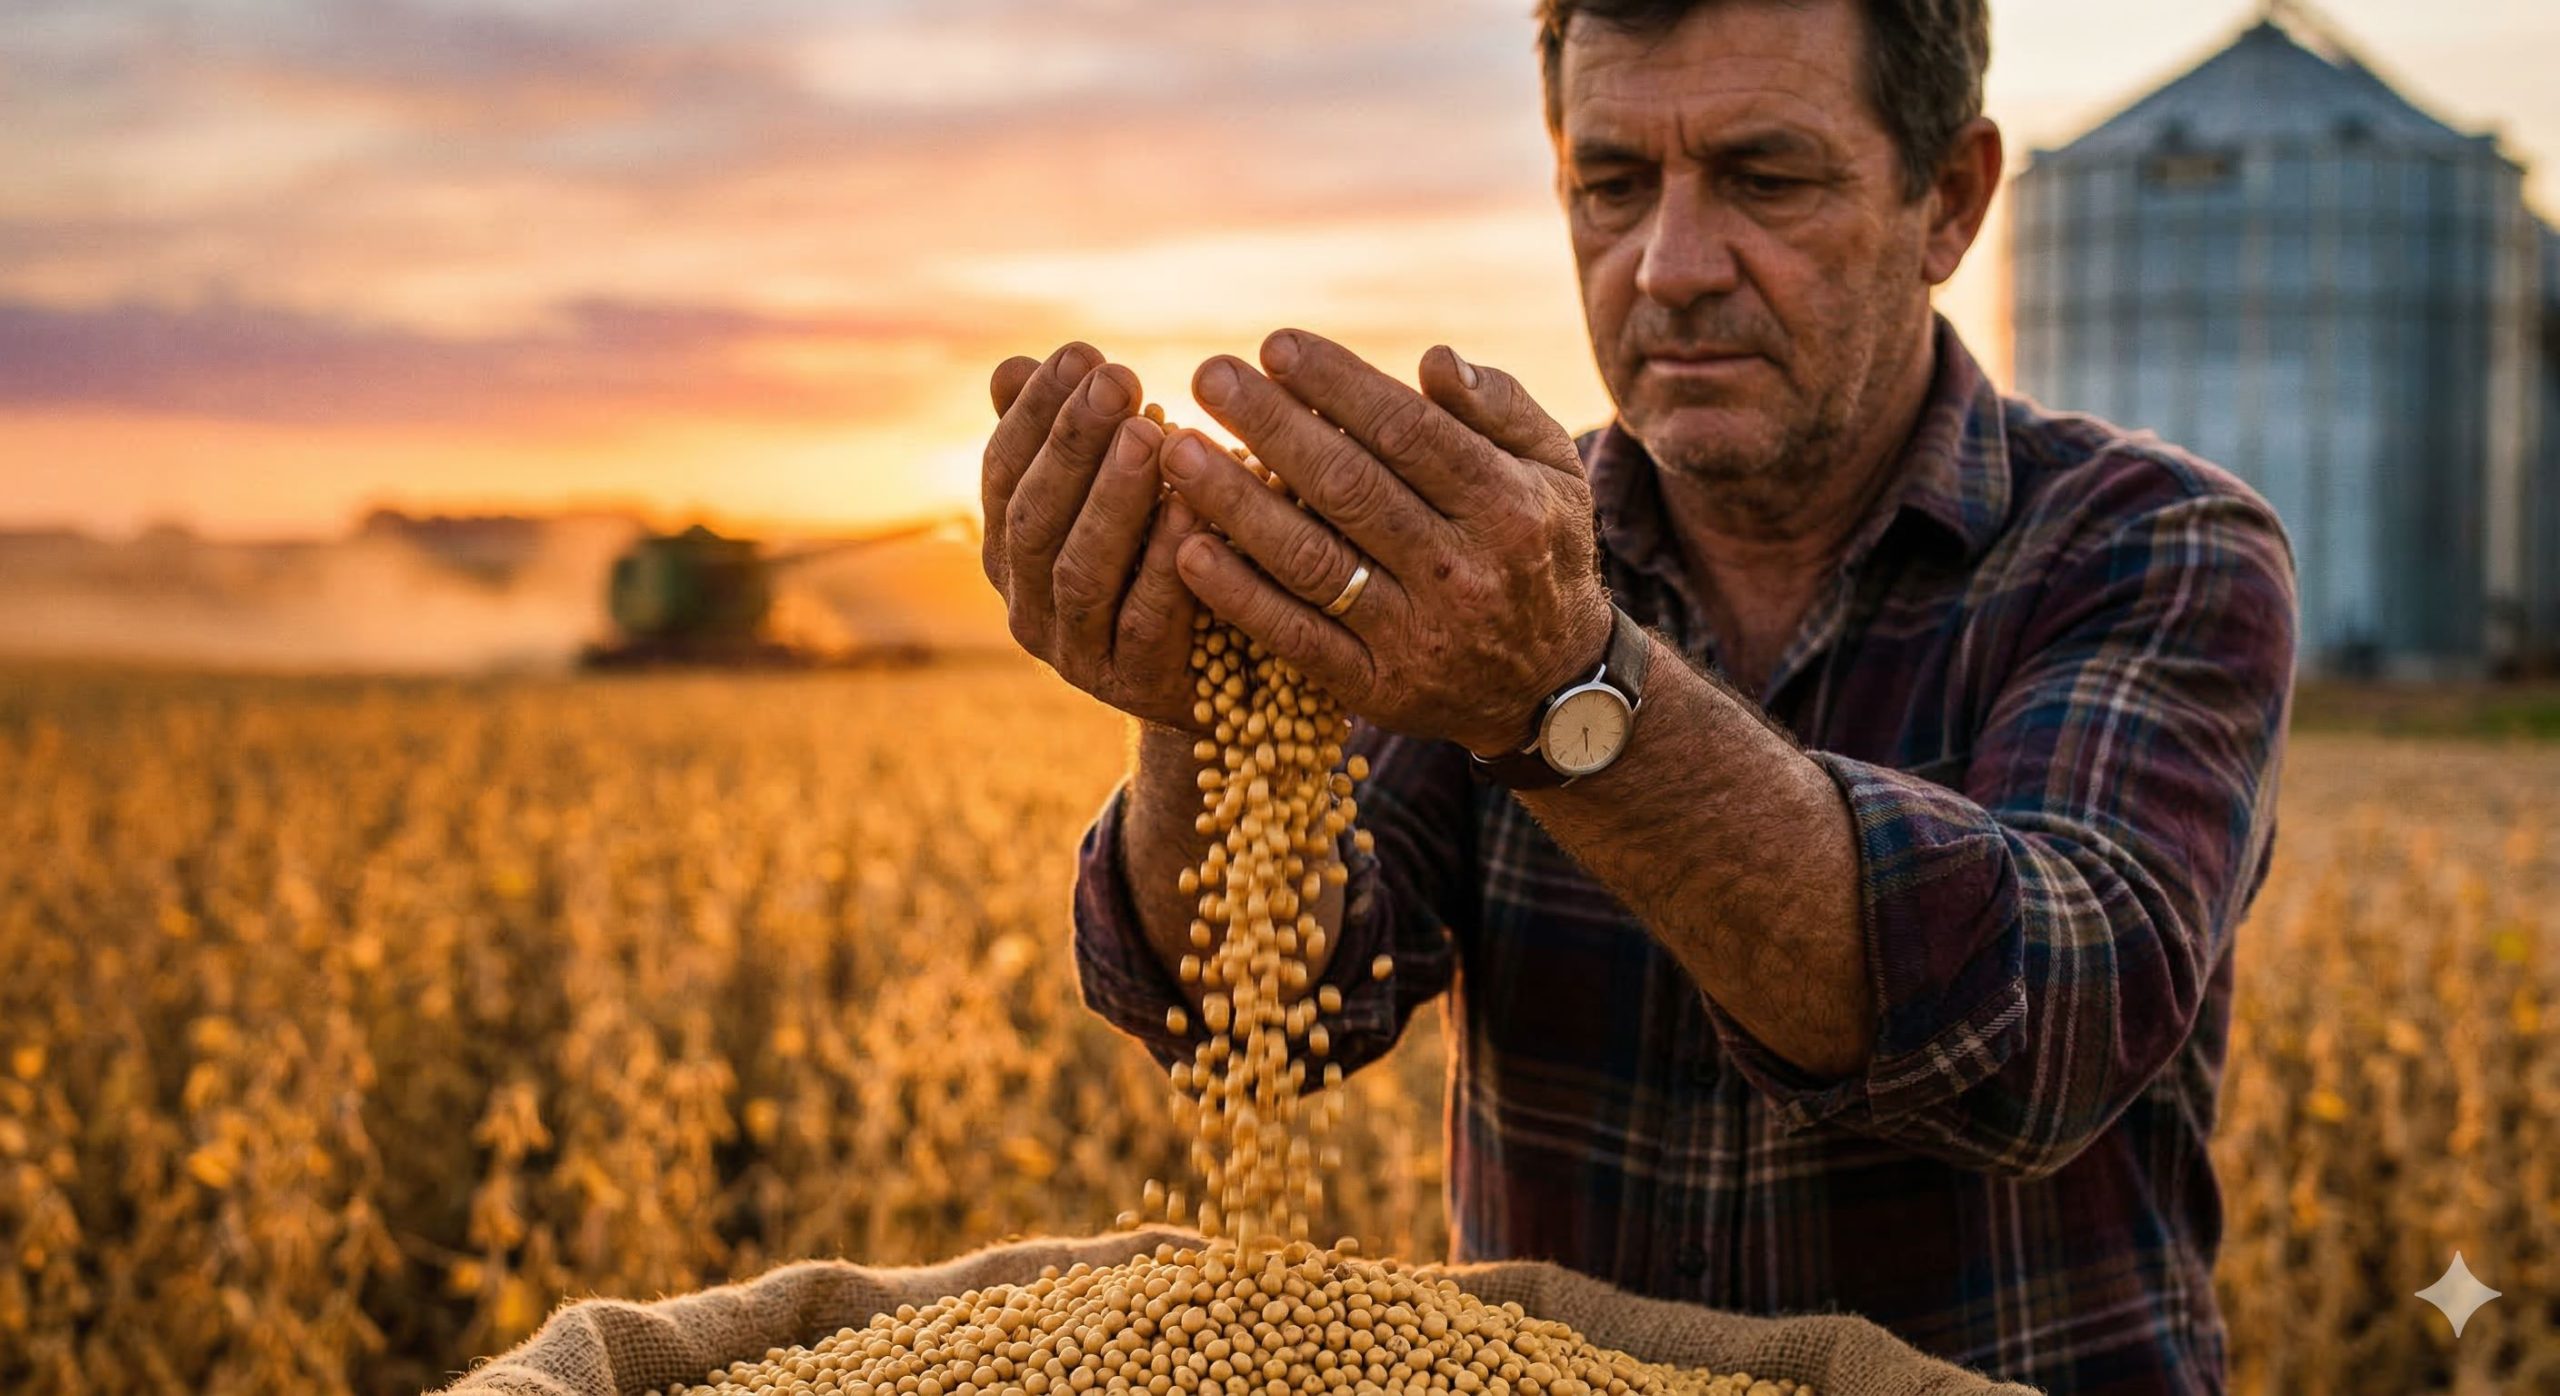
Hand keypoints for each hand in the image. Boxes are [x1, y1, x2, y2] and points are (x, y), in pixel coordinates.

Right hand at [981, 343, 1206, 733]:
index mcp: (1011, 550)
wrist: (1222, 675)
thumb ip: (1065, 438)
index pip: (1004, 472)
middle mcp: (1028, 604)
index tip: (1081, 354)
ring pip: (1079, 572)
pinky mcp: (1137, 686)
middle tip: (1116, 379)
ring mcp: (1077, 654)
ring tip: (1149, 433)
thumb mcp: (1116, 492)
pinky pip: (1146, 622)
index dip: (1035, 412)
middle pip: (1034, 518)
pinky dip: (1165, 562)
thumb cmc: (1163, 556)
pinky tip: (1192, 508)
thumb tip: (1011, 367)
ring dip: (1112, 498)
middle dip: (1071, 443)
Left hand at [1156, 329, 1613, 756]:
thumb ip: (1498, 407)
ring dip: (1236, 504)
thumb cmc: (1537, 548)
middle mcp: (1461, 571)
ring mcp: (1416, 635)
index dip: (1338, 384)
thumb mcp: (1552, 470)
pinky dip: (1239, 597)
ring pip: (1313, 562)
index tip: (1275, 345)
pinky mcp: (1377, 688)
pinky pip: (1296, 638)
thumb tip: (1433, 359)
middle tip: (1209, 376)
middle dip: (1273, 426)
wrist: (1552, 685)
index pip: (1409, 432)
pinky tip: (1187, 550)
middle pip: (1350, 489)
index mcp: (1506, 506)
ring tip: (1178, 451)